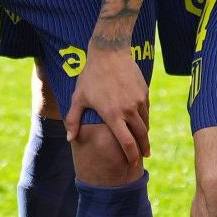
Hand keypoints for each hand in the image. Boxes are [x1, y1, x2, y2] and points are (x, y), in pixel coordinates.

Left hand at [64, 45, 150, 163]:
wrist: (109, 53)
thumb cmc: (90, 76)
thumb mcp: (78, 98)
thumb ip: (73, 120)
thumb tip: (70, 139)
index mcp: (112, 115)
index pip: (127, 143)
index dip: (131, 156)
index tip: (133, 163)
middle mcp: (128, 110)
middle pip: (141, 136)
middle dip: (143, 149)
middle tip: (144, 156)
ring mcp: (138, 101)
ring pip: (145, 123)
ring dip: (145, 134)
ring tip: (143, 141)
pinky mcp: (144, 93)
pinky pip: (146, 111)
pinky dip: (144, 119)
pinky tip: (140, 122)